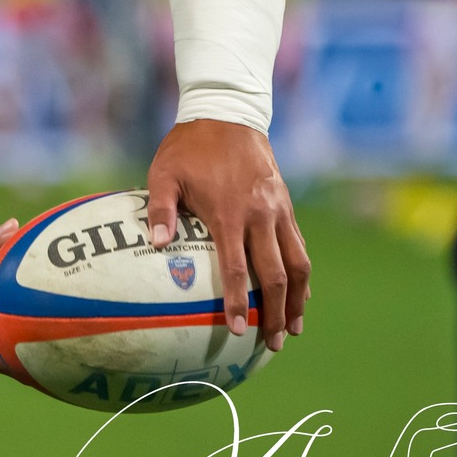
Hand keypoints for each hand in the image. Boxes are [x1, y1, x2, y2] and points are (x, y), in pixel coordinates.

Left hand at [146, 119, 309, 349]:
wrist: (228, 113)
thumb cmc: (188, 147)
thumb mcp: (164, 173)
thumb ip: (159, 210)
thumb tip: (155, 246)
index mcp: (230, 213)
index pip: (239, 270)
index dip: (240, 303)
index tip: (238, 331)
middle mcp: (260, 216)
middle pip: (277, 275)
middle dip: (278, 313)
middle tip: (274, 343)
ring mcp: (279, 211)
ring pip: (299, 263)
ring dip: (299, 299)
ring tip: (295, 328)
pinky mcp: (286, 205)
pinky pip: (299, 245)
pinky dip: (301, 273)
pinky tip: (299, 292)